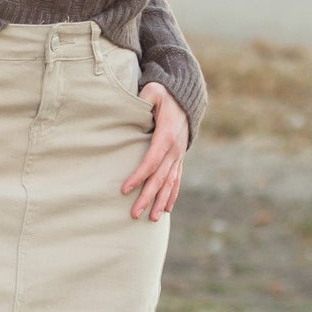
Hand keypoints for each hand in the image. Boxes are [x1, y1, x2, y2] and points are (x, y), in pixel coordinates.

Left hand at [120, 83, 186, 219]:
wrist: (186, 99)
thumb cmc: (165, 95)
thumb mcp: (154, 92)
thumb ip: (144, 98)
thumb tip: (135, 105)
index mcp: (167, 135)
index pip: (151, 160)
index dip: (139, 176)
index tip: (125, 189)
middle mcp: (175, 149)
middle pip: (160, 178)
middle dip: (147, 197)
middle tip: (134, 213)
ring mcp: (179, 156)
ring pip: (170, 183)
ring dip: (161, 201)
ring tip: (152, 219)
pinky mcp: (179, 158)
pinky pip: (176, 180)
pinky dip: (172, 195)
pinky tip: (166, 209)